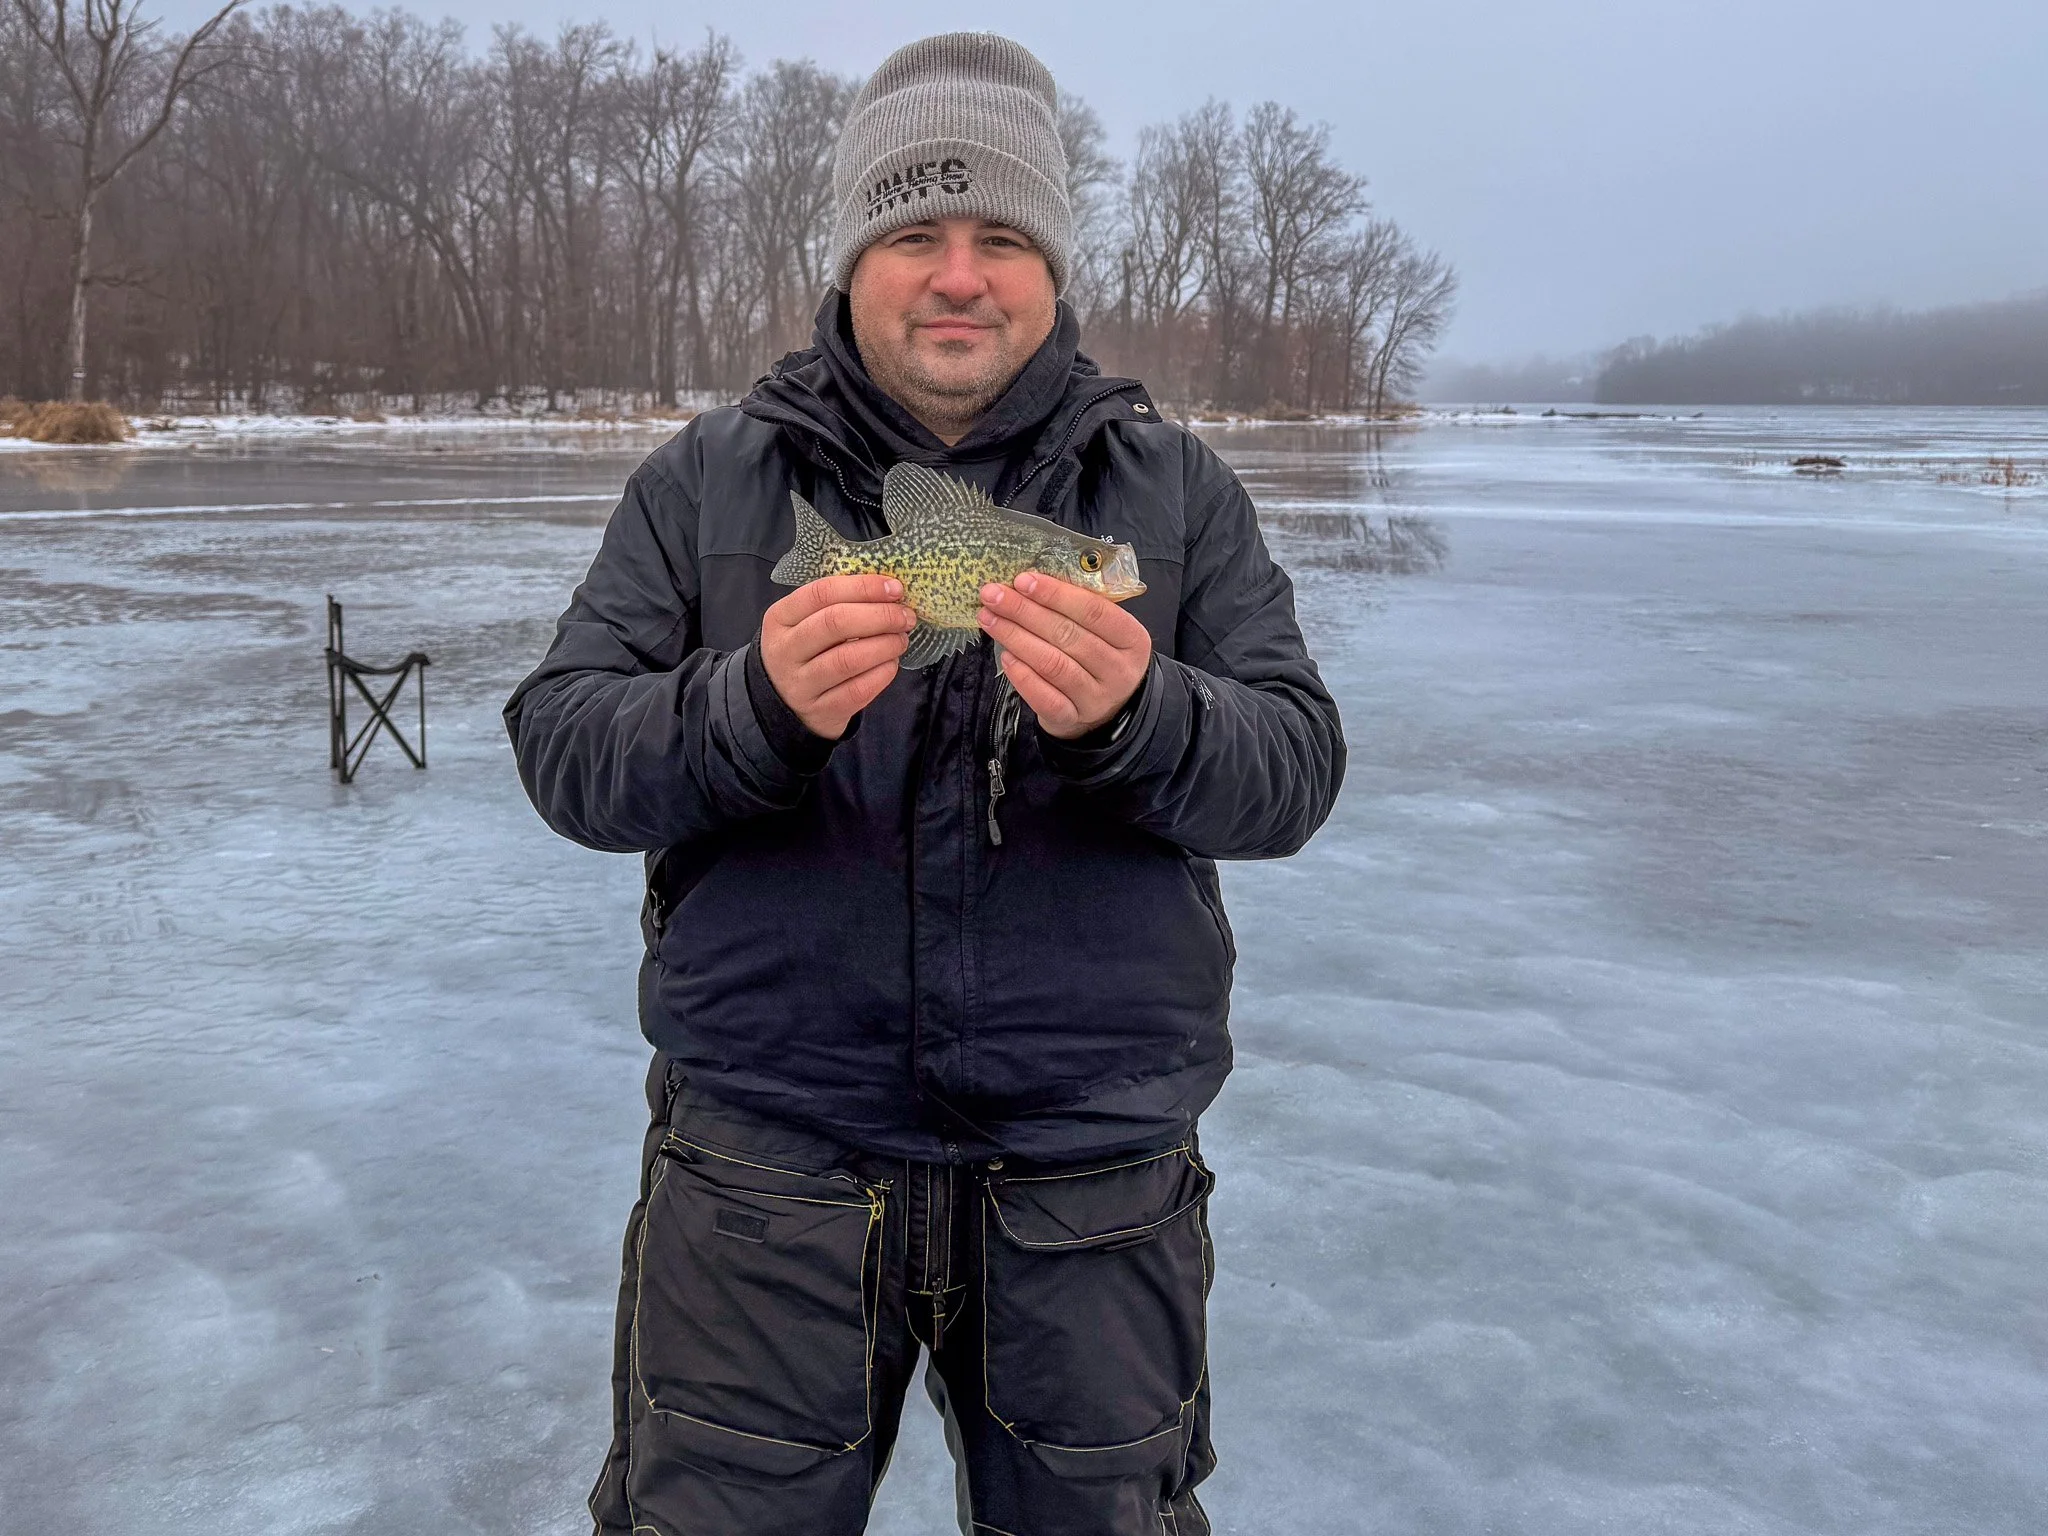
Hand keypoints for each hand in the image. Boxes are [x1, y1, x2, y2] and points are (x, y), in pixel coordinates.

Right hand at [761, 574, 916, 738]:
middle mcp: (784, 650)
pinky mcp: (820, 711)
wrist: (786, 704)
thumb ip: (837, 604)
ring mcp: (800, 684)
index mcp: (780, 618)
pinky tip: (891, 664)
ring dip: (884, 645)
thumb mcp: (804, 622)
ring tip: (900, 640)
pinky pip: (858, 690)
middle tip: (905, 617)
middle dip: (880, 616)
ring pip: (848, 659)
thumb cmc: (805, 652)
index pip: (822, 593)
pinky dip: (882, 674)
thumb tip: (888, 590)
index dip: (863, 587)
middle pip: (835, 623)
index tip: (894, 588)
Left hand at [976, 570, 1152, 739]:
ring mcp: (1096, 699)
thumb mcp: (1104, 632)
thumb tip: (1029, 582)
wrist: (1108, 710)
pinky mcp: (1072, 719)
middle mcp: (1118, 670)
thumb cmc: (1100, 658)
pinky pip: (1044, 698)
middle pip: (1068, 635)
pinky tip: (1006, 656)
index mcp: (1132, 639)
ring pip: (1053, 664)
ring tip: (991, 619)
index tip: (1023, 580)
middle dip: (1025, 612)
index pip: (1094, 610)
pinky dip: (1022, 676)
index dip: (1056, 594)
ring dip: (1017, 638)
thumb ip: (1077, 609)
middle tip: (994, 596)